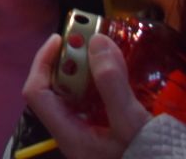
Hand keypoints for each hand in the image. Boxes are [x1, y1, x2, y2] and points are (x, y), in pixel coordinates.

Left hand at [21, 33, 152, 158]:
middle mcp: (74, 134)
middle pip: (57, 90)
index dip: (43, 62)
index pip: (37, 93)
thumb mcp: (130, 123)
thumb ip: (112, 84)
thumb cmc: (148, 157)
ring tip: (104, 51)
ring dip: (87, 70)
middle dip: (69, 62)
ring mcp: (89, 134)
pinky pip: (94, 101)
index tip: (61, 39)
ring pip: (77, 94)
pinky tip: (118, 72)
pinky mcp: (105, 132)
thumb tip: (96, 41)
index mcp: (69, 134)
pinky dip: (101, 83)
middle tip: (90, 40)